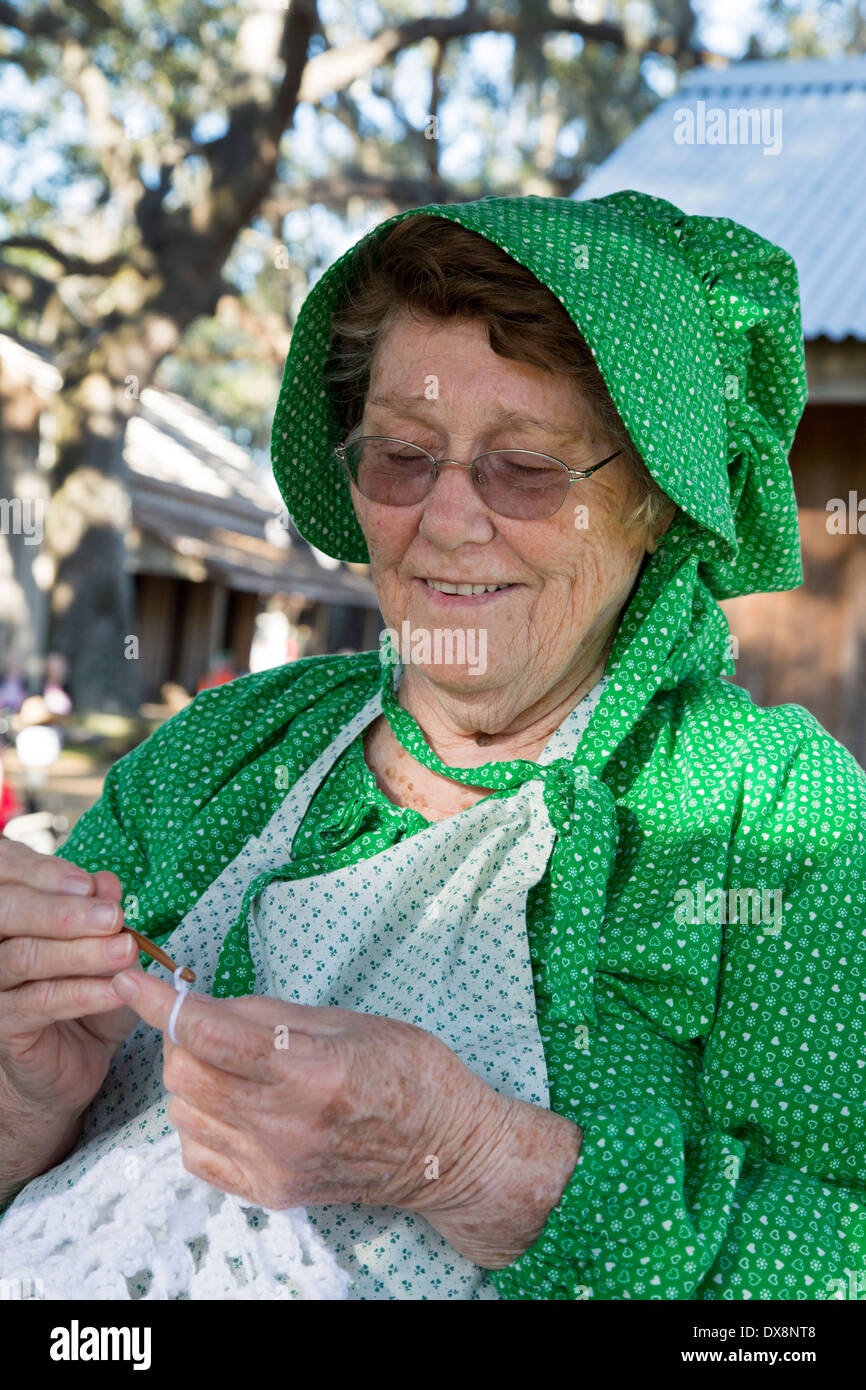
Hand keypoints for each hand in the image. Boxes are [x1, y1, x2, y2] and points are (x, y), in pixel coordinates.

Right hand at [0, 839, 139, 1117]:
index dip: (46, 874)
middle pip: (9, 910)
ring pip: (24, 956)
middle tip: (113, 916)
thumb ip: (101, 911)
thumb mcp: (104, 945)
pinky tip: (117, 989)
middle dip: (64, 911)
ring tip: (126, 951)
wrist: (73, 1057)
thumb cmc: (87, 986)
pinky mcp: (4, 1024)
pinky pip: (40, 1001)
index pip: (9, 873)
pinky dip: (83, 992)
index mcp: (9, 906)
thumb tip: (106, 882)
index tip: (90, 884)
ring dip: (80, 952)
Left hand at [111, 967, 581, 1267]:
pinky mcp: (271, 1193)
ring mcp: (275, 1165)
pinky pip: (196, 1152)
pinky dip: (199, 1119)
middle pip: (185, 1073)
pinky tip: (233, 1102)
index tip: (129, 976)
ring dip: (190, 1077)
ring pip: (184, 1111)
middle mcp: (286, 1124)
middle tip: (208, 1019)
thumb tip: (209, 1003)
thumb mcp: (351, 1019)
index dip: (160, 1001)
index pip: (209, 1033)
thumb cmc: (410, 1071)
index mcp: (310, 1070)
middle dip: (180, 1035)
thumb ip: (272, 1014)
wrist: (446, 1151)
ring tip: (229, 1062)